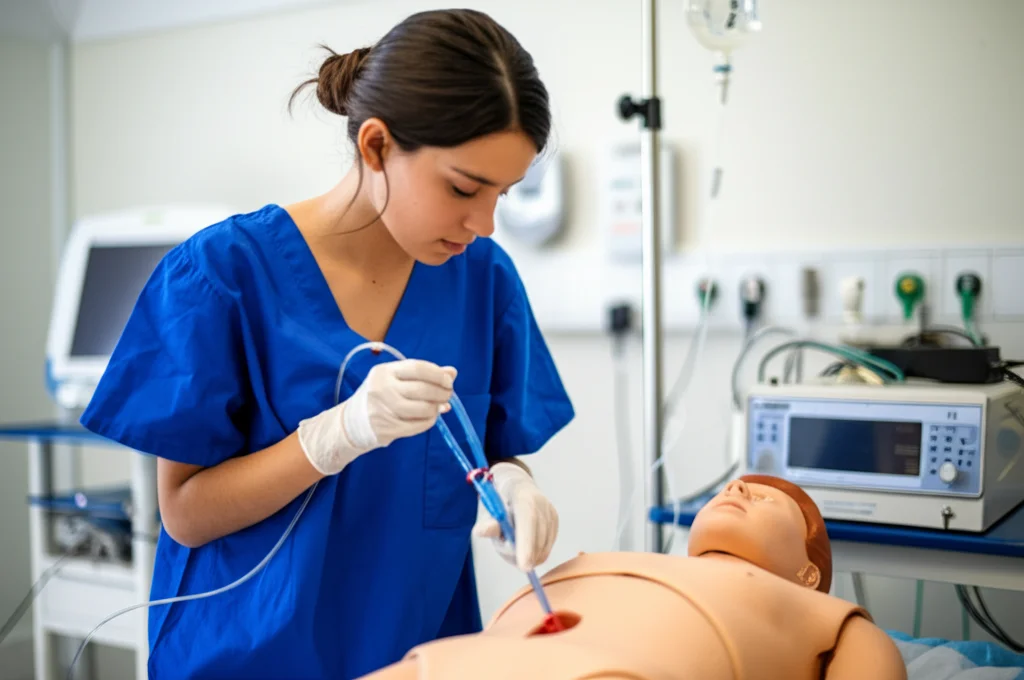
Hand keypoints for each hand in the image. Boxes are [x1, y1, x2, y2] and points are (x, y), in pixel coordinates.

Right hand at [298, 359, 455, 475]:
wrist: (351, 422)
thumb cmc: (379, 396)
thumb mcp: (395, 379)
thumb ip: (423, 374)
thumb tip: (452, 372)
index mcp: (384, 372)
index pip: (417, 368)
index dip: (438, 374)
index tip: (449, 380)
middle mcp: (382, 389)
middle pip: (422, 389)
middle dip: (442, 392)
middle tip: (448, 395)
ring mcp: (384, 410)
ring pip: (422, 409)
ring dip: (436, 408)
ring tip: (439, 406)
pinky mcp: (388, 429)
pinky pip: (418, 425)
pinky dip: (430, 421)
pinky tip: (431, 417)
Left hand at [472, 462, 557, 571]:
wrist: (516, 485)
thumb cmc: (499, 500)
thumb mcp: (490, 511)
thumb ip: (489, 523)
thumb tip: (480, 532)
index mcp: (523, 498)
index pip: (528, 522)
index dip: (527, 545)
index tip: (524, 567)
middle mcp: (542, 504)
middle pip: (537, 539)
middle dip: (522, 554)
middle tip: (506, 548)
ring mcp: (551, 513)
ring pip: (543, 547)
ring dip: (527, 555)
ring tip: (513, 542)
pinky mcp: (555, 522)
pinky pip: (547, 547)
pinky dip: (534, 552)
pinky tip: (524, 543)